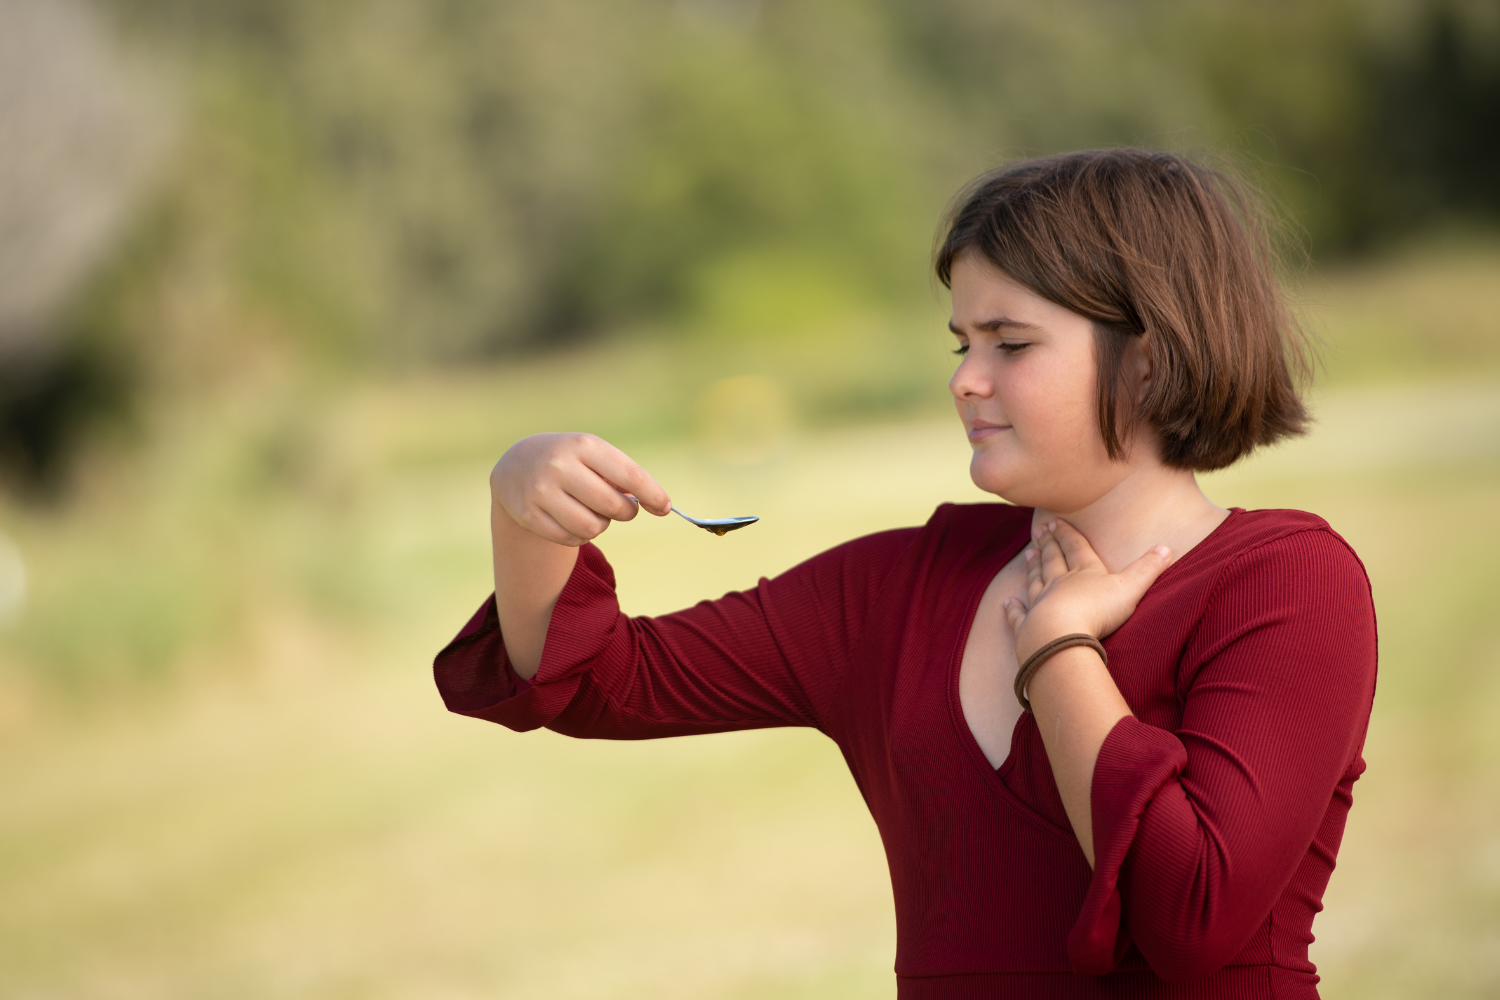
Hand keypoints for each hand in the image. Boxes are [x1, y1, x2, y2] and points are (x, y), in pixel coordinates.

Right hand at [491, 433, 671, 545]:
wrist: (517, 464)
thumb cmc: (571, 460)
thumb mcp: (594, 454)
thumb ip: (623, 476)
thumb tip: (660, 504)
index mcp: (583, 445)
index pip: (628, 475)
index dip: (652, 495)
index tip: (666, 507)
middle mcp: (560, 466)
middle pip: (612, 506)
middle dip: (626, 512)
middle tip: (622, 508)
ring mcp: (541, 491)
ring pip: (593, 527)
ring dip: (602, 525)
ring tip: (595, 512)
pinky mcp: (528, 515)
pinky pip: (572, 539)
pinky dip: (581, 535)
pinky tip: (574, 520)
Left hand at [1003, 520, 1171, 662]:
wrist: (1061, 636)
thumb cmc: (1097, 611)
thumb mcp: (1130, 587)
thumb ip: (1148, 569)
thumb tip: (1167, 547)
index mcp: (1083, 572)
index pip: (1075, 548)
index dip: (1067, 534)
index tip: (1055, 521)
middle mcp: (1058, 584)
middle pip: (1053, 560)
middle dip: (1048, 545)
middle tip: (1040, 531)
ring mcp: (1040, 605)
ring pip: (1036, 582)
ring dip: (1033, 568)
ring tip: (1028, 554)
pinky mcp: (1028, 628)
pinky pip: (1019, 615)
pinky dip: (1014, 608)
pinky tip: (1008, 601)